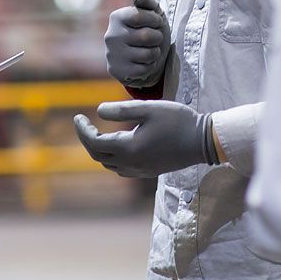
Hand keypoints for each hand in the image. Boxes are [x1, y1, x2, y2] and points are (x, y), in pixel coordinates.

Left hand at [73, 100, 216, 178]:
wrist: (203, 141)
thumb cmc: (177, 121)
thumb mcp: (149, 108)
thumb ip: (122, 109)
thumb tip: (98, 111)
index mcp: (128, 148)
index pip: (94, 143)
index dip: (82, 131)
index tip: (77, 116)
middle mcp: (131, 163)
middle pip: (98, 156)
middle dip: (87, 140)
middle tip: (83, 123)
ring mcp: (140, 170)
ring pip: (109, 164)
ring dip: (98, 150)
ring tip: (96, 133)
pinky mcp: (149, 171)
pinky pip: (121, 168)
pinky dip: (112, 157)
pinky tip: (116, 146)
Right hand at [105, 0, 169, 88]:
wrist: (143, 57)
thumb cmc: (149, 30)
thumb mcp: (152, 13)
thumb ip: (147, 1)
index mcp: (117, 17)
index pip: (139, 16)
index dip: (154, 20)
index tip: (156, 22)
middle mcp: (110, 35)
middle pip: (146, 36)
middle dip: (157, 37)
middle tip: (155, 38)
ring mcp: (112, 54)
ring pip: (147, 55)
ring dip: (155, 52)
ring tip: (150, 50)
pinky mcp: (116, 71)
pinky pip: (143, 70)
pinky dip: (149, 66)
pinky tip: (144, 62)